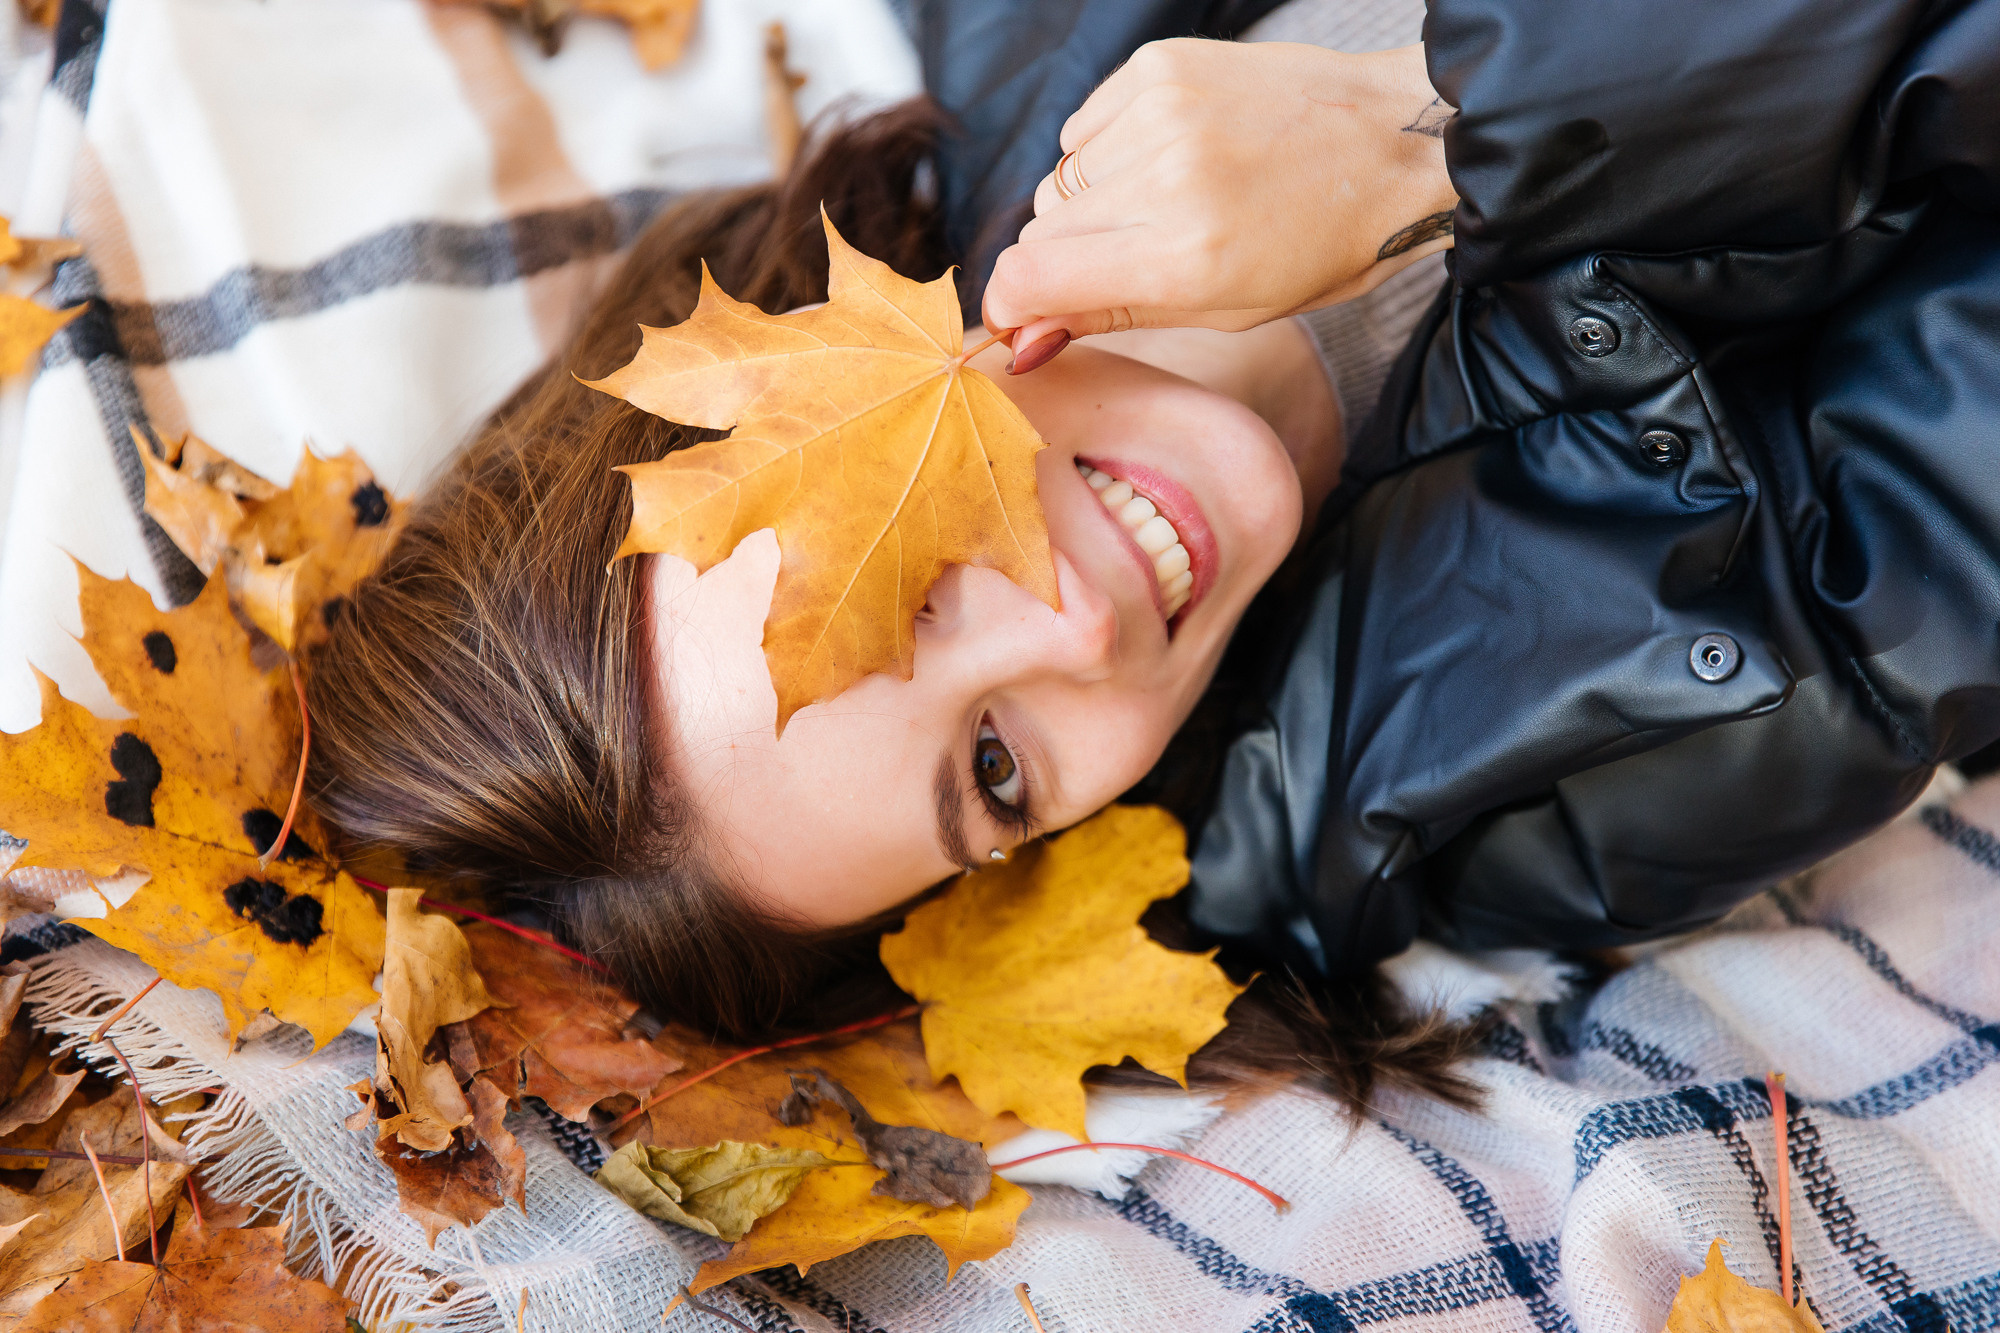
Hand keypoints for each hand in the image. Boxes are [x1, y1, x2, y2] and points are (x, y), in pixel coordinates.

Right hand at [983, 40, 1457, 371]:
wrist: (1391, 143)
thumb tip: (1024, 340)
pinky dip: (1110, 151)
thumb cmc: (1320, 244)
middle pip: (1041, 229)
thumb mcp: (1226, 310)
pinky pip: (1086, 126)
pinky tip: (1168, 156)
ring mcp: (1160, 111)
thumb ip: (1112, 316)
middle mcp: (1165, 178)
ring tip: (1166, 201)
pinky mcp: (1160, 65)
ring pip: (1061, 179)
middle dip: (1066, 257)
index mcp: (1183, 257)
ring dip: (1094, 202)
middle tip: (1134, 258)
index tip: (1023, 315)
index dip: (1011, 304)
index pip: (1031, 276)